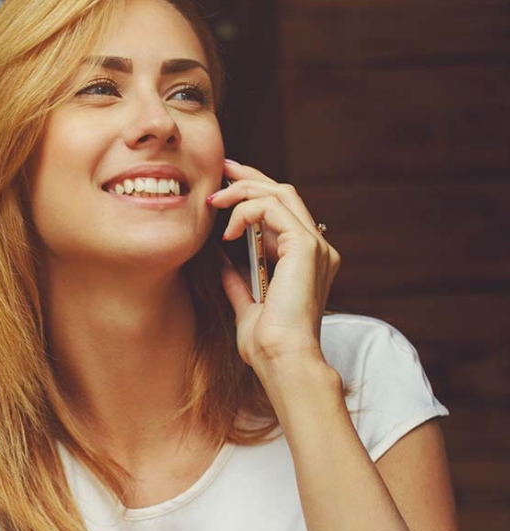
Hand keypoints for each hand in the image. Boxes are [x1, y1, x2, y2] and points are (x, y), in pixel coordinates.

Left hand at [207, 160, 340, 391]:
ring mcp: (315, 246)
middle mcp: (316, 249)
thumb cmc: (267, 344)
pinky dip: (247, 211)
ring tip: (213, 203)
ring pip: (279, 194)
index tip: (223, 184)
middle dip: (248, 177)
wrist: (282, 359)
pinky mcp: (306, 247)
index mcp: (305, 261)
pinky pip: (274, 209)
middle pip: (284, 193)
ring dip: (242, 192)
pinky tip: (228, 232)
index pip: (282, 211)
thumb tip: (222, 264)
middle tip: (219, 171)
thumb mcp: (247, 307)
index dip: (253, 192)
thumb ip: (238, 283)